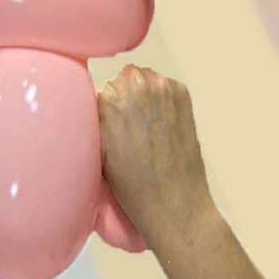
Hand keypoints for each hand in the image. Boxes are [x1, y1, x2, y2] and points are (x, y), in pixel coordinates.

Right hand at [99, 65, 212, 244]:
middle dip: (126, 96)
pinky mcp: (182, 93)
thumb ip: (96, 115)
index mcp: (110, 97)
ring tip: (147, 127)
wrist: (173, 200)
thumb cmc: (132, 182)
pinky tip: (162, 125)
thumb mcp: (97, 147)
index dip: (107, 108)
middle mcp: (137, 85)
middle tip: (130, 126)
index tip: (112, 126)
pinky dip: (163, 100)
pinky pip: (165, 87)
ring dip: (144, 95)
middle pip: (124, 78)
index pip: (103, 88)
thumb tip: (98, 99)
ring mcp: (163, 87)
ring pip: (145, 79)